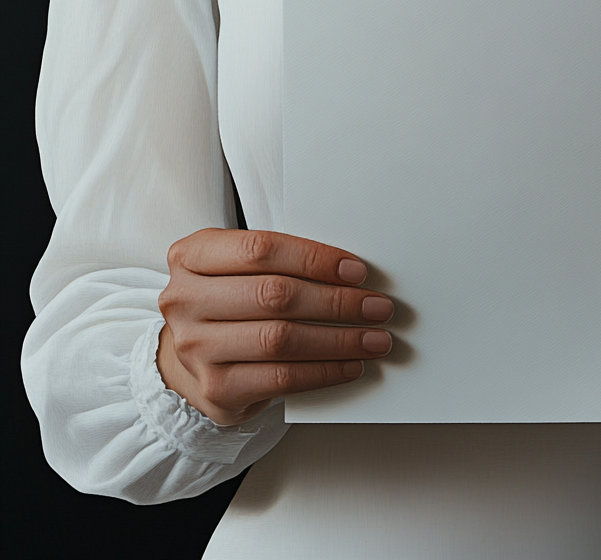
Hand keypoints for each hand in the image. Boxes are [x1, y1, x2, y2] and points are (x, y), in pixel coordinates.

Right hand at [157, 228, 393, 425]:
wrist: (189, 359)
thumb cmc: (229, 301)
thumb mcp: (238, 268)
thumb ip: (281, 260)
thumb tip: (351, 271)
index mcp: (193, 256)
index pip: (260, 249)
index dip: (314, 258)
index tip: (356, 270)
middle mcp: (186, 301)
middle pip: (274, 295)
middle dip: (336, 301)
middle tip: (377, 306)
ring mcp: (196, 348)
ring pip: (280, 340)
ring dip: (339, 339)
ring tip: (375, 338)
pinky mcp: (215, 388)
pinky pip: (281, 379)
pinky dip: (324, 371)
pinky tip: (351, 364)